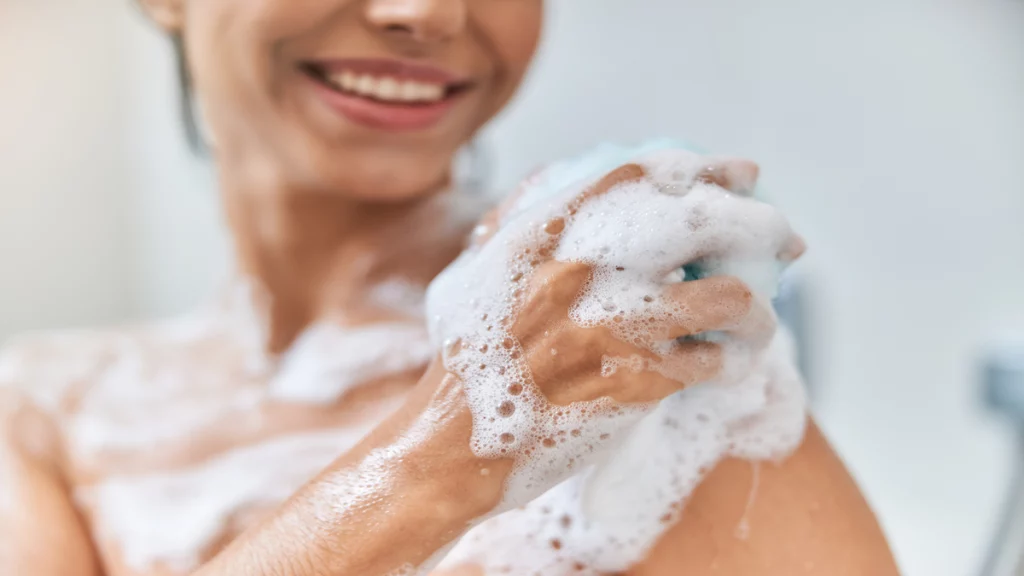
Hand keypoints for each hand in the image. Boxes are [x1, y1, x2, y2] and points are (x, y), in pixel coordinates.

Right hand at [426, 152, 802, 502]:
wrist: (450, 447)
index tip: (742, 173)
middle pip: (700, 221)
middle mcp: (579, 272)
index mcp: (540, 236)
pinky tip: (724, 363)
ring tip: (757, 318)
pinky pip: (710, 360)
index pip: (638, 177)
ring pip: (724, 295)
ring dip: (756, 306)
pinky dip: (728, 359)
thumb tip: (581, 197)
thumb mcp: (477, 276)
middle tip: (782, 240)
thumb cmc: (466, 363)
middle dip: (759, 224)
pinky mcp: (631, 386)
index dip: (704, 168)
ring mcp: (608, 329)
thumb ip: (526, 230)